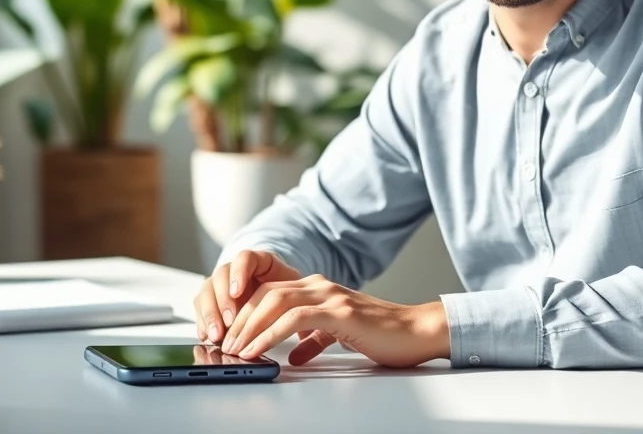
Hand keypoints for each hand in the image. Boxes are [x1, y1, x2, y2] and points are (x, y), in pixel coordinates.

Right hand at [193, 249, 300, 344]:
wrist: (282, 299)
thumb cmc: (291, 296)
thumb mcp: (298, 296)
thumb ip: (295, 304)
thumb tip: (297, 325)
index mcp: (260, 262)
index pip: (245, 258)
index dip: (239, 273)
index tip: (237, 292)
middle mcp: (236, 270)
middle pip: (221, 276)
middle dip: (222, 300)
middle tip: (229, 321)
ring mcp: (222, 285)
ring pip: (207, 291)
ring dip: (210, 314)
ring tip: (217, 336)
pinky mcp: (213, 301)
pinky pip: (200, 307)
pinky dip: (203, 322)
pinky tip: (207, 337)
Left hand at [222, 273, 449, 367]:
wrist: (417, 331)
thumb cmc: (384, 335)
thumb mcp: (339, 335)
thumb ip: (314, 340)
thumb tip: (293, 356)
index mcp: (319, 289)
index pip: (270, 293)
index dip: (245, 313)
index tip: (230, 335)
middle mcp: (321, 286)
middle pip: (266, 295)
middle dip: (240, 320)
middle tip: (224, 344)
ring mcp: (330, 296)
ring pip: (275, 302)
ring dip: (250, 327)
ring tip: (235, 349)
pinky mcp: (339, 311)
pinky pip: (295, 318)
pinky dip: (271, 334)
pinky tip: (259, 348)